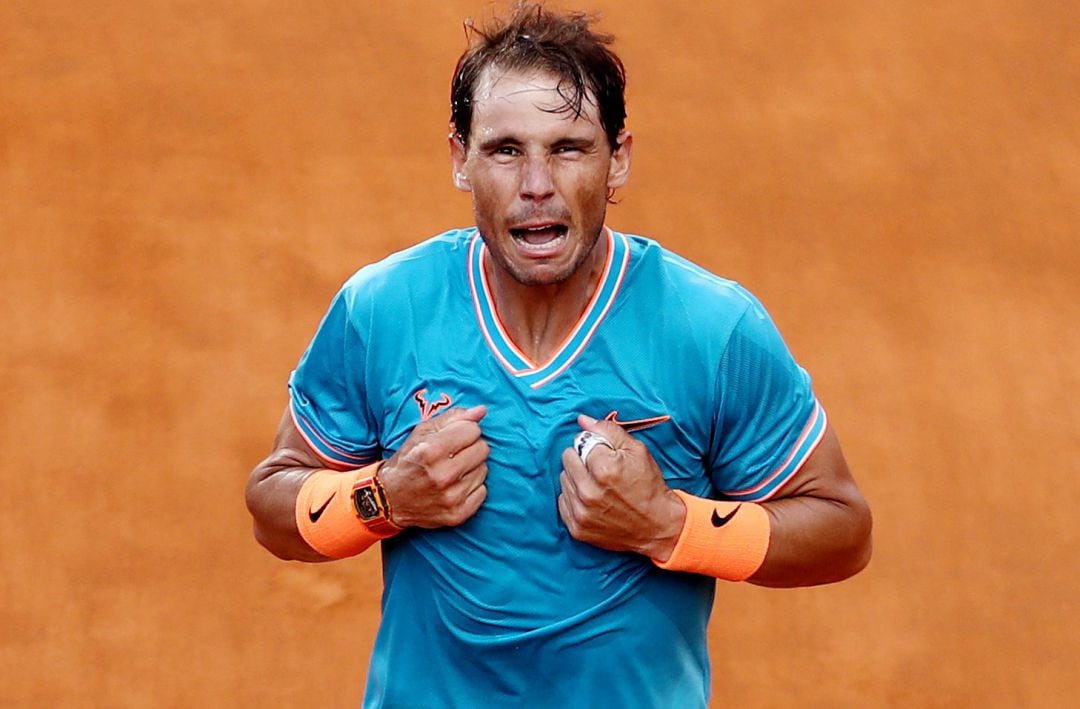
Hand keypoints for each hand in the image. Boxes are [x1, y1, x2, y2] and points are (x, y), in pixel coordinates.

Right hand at [379, 406, 488, 527]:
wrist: (389, 499)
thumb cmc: (408, 461)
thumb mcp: (422, 433)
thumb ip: (453, 418)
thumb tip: (482, 410)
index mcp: (431, 451)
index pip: (473, 430)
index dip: (465, 430)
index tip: (456, 437)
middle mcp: (442, 475)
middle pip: (482, 449)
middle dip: (471, 447)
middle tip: (455, 454)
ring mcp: (451, 497)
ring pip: (484, 470)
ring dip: (472, 468)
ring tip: (453, 470)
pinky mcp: (457, 514)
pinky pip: (482, 492)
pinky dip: (472, 487)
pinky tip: (456, 486)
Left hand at [557, 414, 684, 558]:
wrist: (657, 526)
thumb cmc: (649, 486)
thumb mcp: (637, 451)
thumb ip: (608, 431)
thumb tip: (582, 420)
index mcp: (604, 469)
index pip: (581, 442)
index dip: (593, 445)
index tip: (604, 454)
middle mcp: (589, 492)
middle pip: (567, 459)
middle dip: (581, 459)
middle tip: (599, 468)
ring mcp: (581, 512)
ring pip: (563, 480)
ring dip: (576, 478)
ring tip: (597, 485)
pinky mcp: (577, 528)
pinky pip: (563, 501)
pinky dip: (574, 497)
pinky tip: (591, 500)